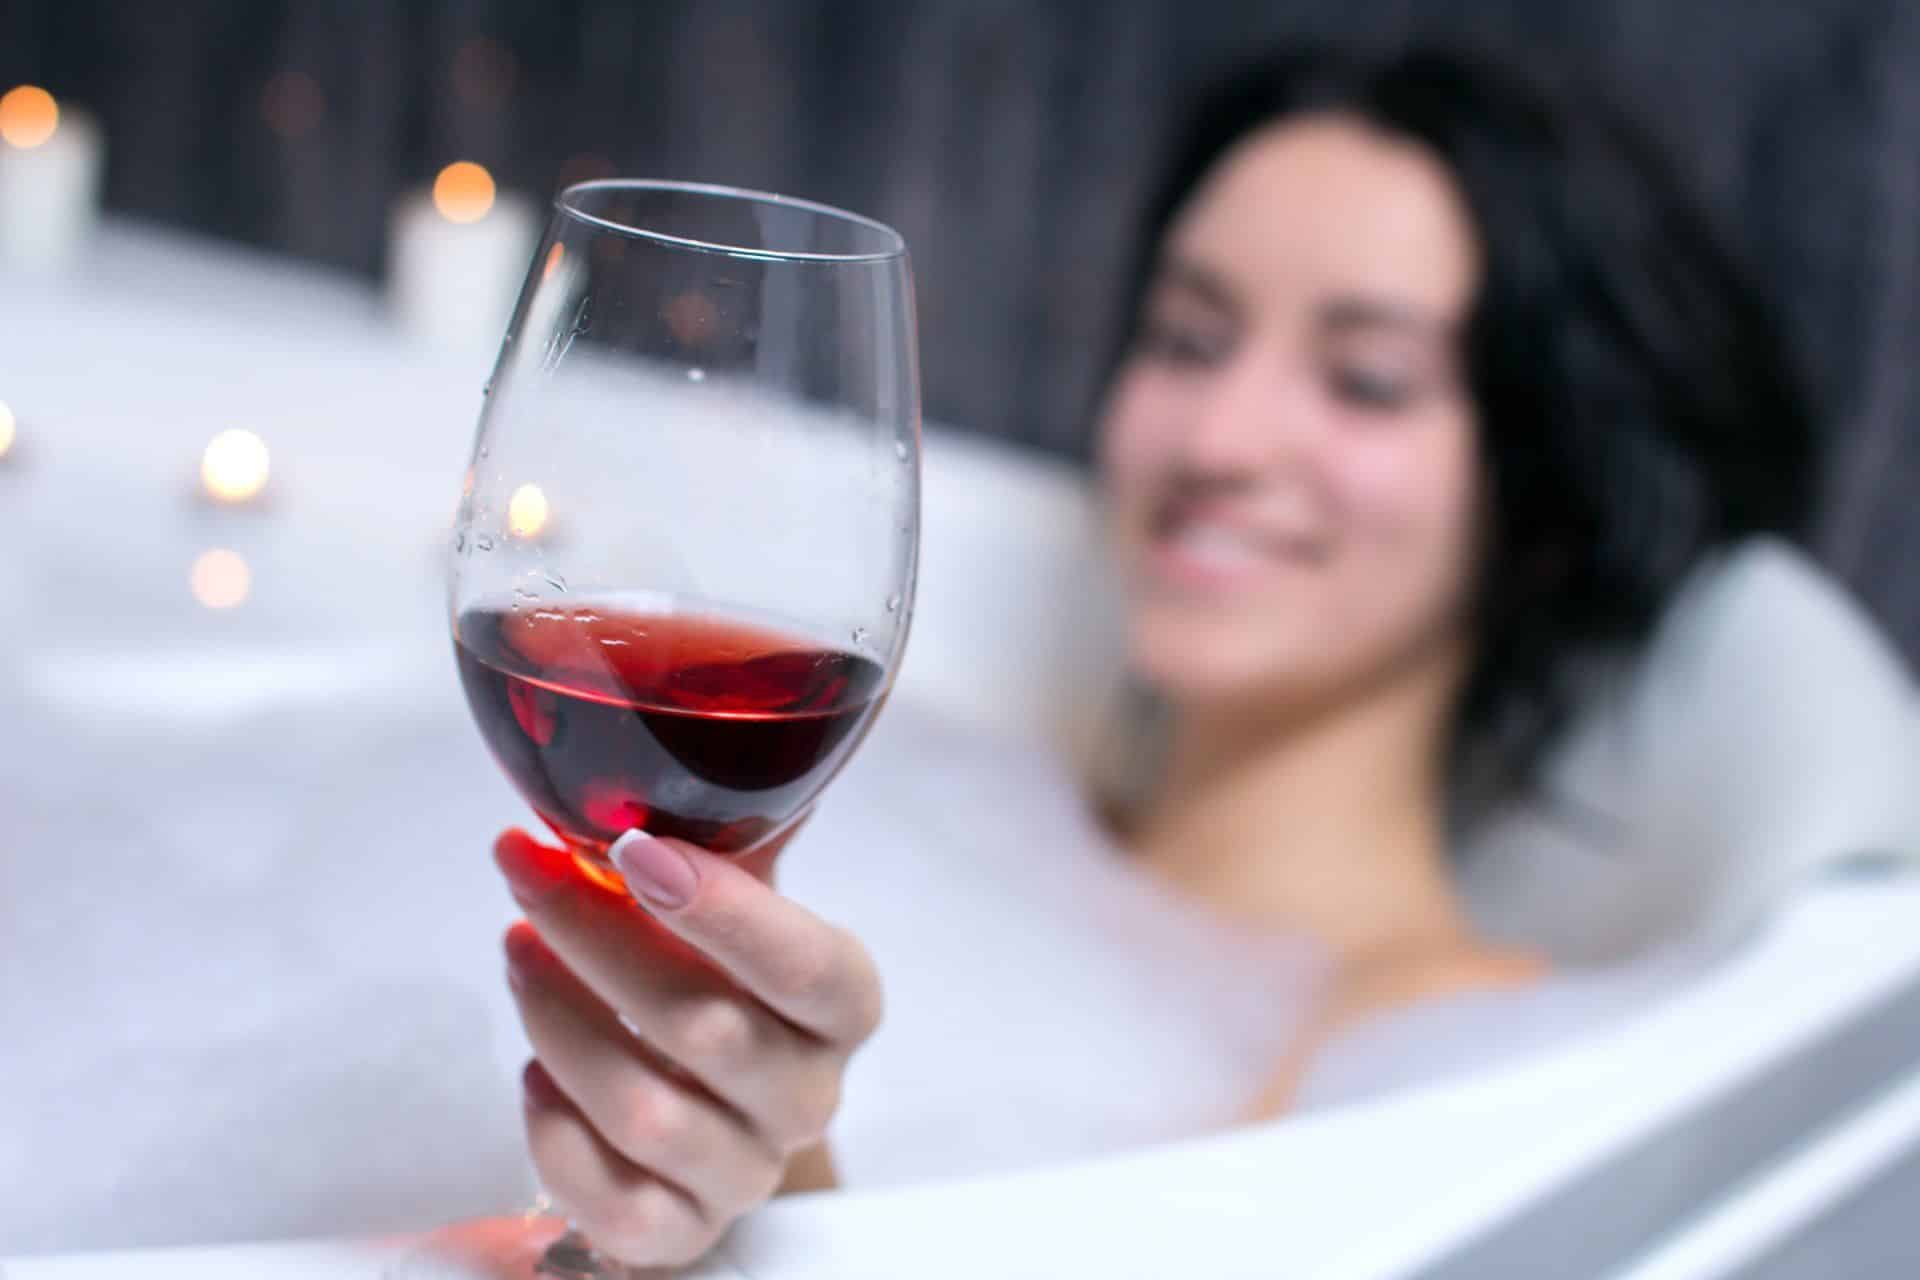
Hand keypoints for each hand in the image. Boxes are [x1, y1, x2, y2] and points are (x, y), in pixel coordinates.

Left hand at [495, 827, 881, 1267]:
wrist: (718, 1109)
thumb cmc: (727, 981)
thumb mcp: (747, 899)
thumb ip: (739, 830)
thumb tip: (738, 708)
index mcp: (842, 1004)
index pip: (808, 966)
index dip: (726, 912)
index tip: (634, 848)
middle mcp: (807, 1094)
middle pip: (706, 1029)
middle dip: (597, 939)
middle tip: (526, 869)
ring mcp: (748, 1170)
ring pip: (646, 1114)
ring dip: (561, 1022)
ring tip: (518, 952)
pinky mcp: (683, 1229)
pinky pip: (612, 1202)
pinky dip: (556, 1133)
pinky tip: (536, 1073)